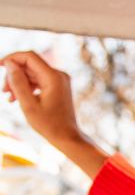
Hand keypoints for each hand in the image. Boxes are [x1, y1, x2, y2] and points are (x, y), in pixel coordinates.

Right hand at [1, 51, 109, 178]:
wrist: (67, 137)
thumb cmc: (49, 124)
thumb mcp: (28, 104)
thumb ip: (18, 83)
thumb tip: (10, 64)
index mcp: (54, 77)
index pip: (29, 57)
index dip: (12, 58)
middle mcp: (59, 75)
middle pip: (29, 65)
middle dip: (14, 75)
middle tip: (4, 91)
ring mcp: (59, 81)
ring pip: (32, 73)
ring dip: (18, 82)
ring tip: (9, 98)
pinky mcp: (57, 86)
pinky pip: (38, 81)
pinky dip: (26, 87)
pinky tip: (16, 99)